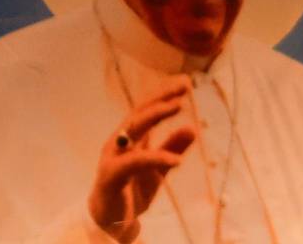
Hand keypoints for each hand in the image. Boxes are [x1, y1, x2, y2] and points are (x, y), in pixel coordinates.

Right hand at [88, 76, 197, 242]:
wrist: (110, 221)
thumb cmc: (132, 189)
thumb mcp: (159, 168)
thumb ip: (172, 147)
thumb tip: (192, 128)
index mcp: (130, 137)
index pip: (147, 109)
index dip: (164, 94)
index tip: (185, 82)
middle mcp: (120, 141)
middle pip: (139, 111)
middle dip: (161, 96)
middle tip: (184, 86)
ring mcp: (113, 156)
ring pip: (133, 128)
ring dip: (156, 114)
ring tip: (179, 106)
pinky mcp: (111, 175)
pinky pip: (134, 162)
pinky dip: (156, 158)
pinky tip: (177, 160)